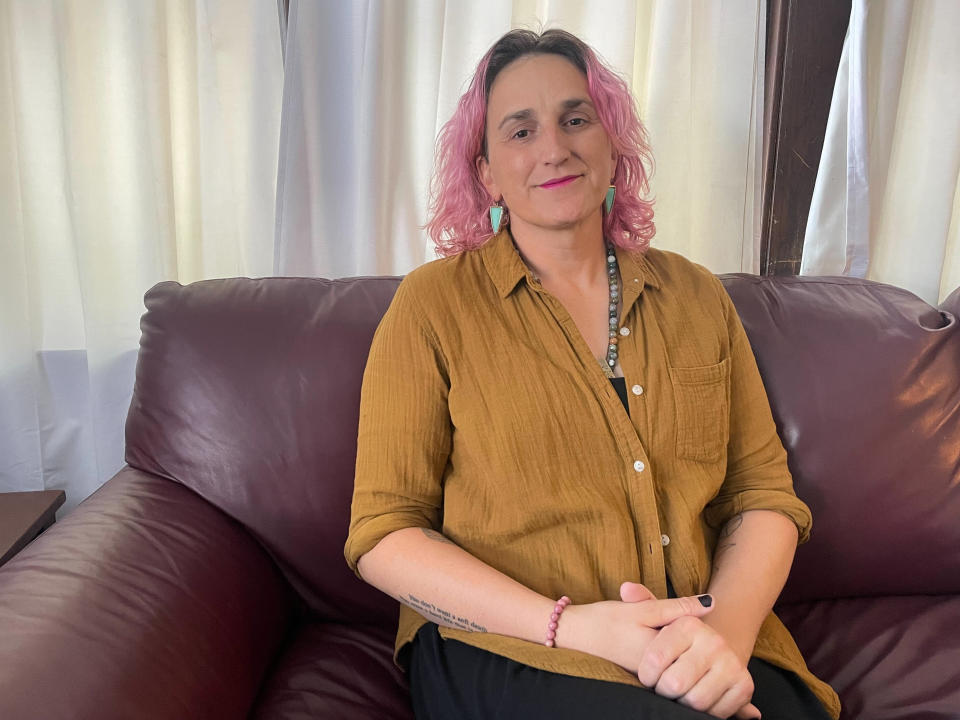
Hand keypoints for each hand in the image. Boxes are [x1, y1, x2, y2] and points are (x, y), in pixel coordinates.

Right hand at [559, 582, 713, 682]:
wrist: (571, 636)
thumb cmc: (605, 621)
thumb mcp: (642, 609)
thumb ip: (677, 607)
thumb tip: (711, 603)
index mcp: (663, 654)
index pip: (696, 641)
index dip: (691, 622)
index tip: (676, 611)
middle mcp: (660, 670)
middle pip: (687, 651)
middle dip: (683, 635)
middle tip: (659, 621)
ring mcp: (649, 675)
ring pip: (675, 656)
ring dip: (672, 642)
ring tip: (649, 629)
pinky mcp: (641, 674)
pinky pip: (662, 662)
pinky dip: (660, 649)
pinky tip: (645, 637)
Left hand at [630, 589, 758, 719]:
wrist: (713, 656)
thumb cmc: (677, 641)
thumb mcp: (657, 618)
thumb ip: (640, 601)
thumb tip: (626, 588)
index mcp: (690, 625)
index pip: (655, 660)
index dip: (647, 674)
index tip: (648, 675)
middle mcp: (715, 642)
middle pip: (674, 684)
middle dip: (664, 691)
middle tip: (665, 686)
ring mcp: (732, 664)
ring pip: (694, 701)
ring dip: (682, 703)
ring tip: (680, 692)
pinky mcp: (745, 686)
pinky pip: (715, 713)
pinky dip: (703, 713)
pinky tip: (698, 700)